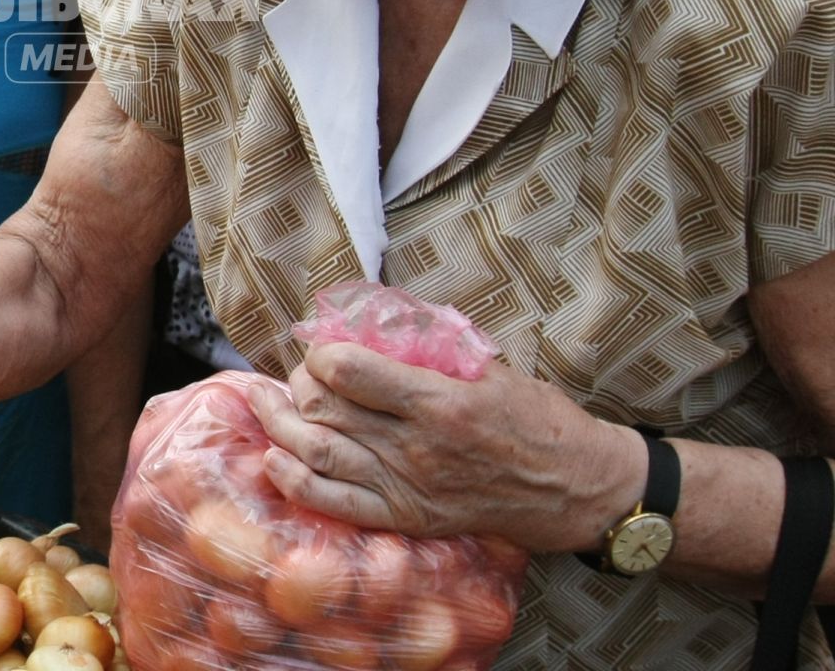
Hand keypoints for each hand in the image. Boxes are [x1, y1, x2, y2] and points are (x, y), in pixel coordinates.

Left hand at [248, 343, 644, 552]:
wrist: (574, 488)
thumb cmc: (535, 418)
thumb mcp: (488, 365)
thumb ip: (430, 343)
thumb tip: (372, 316)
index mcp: (438, 401)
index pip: (349, 370)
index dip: (322, 353)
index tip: (322, 347)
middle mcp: (415, 447)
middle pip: (325, 410)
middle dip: (299, 383)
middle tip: (300, 373)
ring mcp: (407, 487)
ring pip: (316, 454)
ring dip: (278, 424)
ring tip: (260, 401)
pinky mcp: (405, 518)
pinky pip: (334, 504)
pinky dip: (295, 481)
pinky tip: (275, 458)